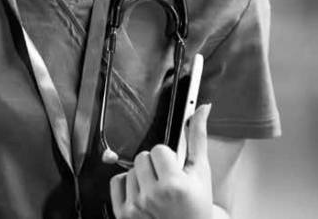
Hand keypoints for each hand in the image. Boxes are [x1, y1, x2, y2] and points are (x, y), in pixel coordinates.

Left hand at [109, 104, 212, 218]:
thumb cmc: (197, 204)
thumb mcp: (201, 172)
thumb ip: (198, 137)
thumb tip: (201, 108)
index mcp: (174, 185)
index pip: (158, 150)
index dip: (168, 158)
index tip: (174, 170)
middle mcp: (152, 197)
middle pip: (142, 157)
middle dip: (154, 166)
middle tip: (166, 181)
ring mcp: (136, 207)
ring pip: (130, 170)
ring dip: (142, 177)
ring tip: (156, 191)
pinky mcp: (123, 215)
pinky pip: (116, 182)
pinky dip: (127, 185)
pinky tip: (142, 194)